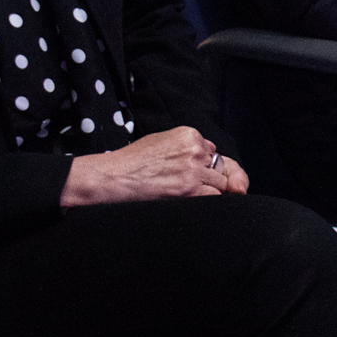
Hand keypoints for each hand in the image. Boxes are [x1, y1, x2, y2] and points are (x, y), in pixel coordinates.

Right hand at [59, 126, 247, 206]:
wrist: (116, 177)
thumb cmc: (133, 161)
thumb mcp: (161, 141)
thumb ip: (186, 146)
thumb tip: (208, 154)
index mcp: (189, 135)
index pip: (212, 151)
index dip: (204, 165)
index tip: (190, 172)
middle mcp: (195, 150)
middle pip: (220, 167)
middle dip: (209, 178)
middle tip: (187, 186)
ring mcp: (194, 170)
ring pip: (220, 184)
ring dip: (209, 191)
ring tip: (184, 193)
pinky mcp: (190, 190)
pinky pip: (215, 197)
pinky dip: (207, 201)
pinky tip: (189, 200)